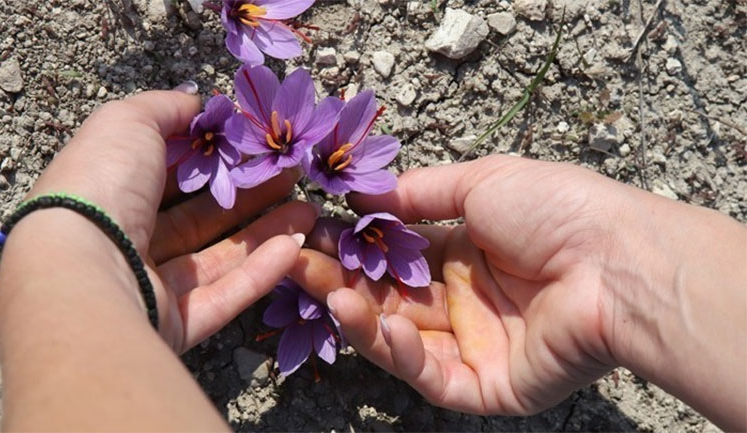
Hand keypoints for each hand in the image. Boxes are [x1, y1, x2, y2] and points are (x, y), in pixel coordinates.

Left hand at [24, 89, 318, 351]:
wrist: (85, 266)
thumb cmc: (103, 184)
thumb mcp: (128, 122)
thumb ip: (167, 108)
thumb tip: (200, 105)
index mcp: (112, 194)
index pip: (169, 177)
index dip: (215, 161)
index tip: (258, 147)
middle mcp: (130, 241)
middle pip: (200, 219)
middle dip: (249, 197)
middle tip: (292, 177)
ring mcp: (152, 287)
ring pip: (219, 258)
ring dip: (265, 233)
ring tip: (309, 211)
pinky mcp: (176, 323)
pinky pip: (225, 295)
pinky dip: (261, 272)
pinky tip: (295, 246)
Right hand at [290, 155, 642, 414]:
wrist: (618, 261)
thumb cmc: (558, 210)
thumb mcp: (482, 183)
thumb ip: (418, 192)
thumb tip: (362, 193)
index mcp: (466, 254)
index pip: (394, 256)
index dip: (353, 246)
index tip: (309, 232)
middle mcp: (465, 301)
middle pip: (389, 299)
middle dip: (341, 280)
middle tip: (294, 262)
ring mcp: (475, 346)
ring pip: (401, 339)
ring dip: (357, 315)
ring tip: (322, 289)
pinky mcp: (487, 387)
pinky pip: (431, 375)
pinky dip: (397, 352)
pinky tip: (371, 319)